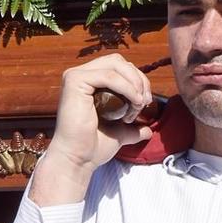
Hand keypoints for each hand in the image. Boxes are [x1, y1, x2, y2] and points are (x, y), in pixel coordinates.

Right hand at [26, 53, 151, 204]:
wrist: (78, 160)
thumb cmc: (93, 147)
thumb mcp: (119, 133)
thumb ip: (132, 129)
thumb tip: (147, 130)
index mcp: (88, 82)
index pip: (119, 67)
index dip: (137, 79)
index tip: (146, 101)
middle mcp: (80, 74)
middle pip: (118, 62)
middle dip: (138, 78)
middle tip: (145, 101)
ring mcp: (75, 76)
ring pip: (115, 65)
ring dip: (134, 82)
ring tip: (139, 104)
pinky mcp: (74, 81)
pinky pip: (108, 76)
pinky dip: (126, 87)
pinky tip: (134, 101)